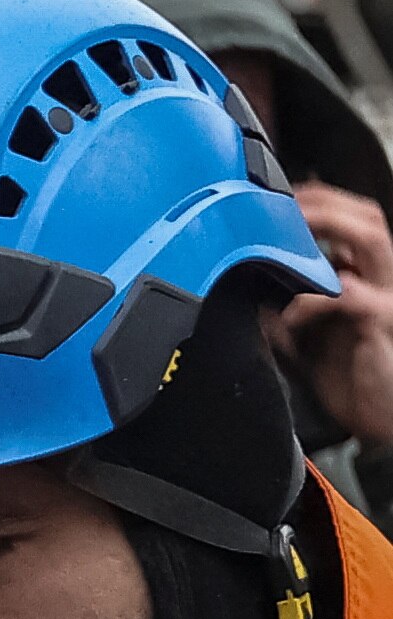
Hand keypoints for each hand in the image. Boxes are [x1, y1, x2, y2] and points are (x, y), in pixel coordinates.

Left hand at [275, 185, 392, 451]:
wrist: (382, 418)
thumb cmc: (349, 377)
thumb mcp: (304, 342)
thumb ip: (279, 315)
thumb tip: (240, 298)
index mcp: (363, 276)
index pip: (349, 222)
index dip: (316, 204)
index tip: (273, 200)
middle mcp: (379, 278)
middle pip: (366, 217)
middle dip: (324, 202)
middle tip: (280, 205)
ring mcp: (387, 295)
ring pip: (371, 240)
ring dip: (330, 227)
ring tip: (290, 231)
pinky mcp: (383, 323)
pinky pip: (354, 297)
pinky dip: (318, 298)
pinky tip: (288, 310)